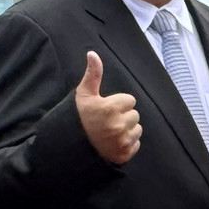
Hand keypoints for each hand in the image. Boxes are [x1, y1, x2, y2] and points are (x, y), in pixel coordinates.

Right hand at [75, 51, 142, 165]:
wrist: (71, 147)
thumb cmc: (78, 118)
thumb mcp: (83, 95)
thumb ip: (93, 74)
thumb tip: (93, 54)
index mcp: (110, 108)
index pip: (130, 100)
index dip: (119, 103)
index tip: (106, 108)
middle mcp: (118, 125)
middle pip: (135, 115)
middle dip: (123, 116)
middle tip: (107, 121)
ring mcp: (122, 141)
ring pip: (137, 130)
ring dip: (127, 130)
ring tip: (110, 132)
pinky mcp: (124, 154)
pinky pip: (136, 144)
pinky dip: (128, 144)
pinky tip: (113, 143)